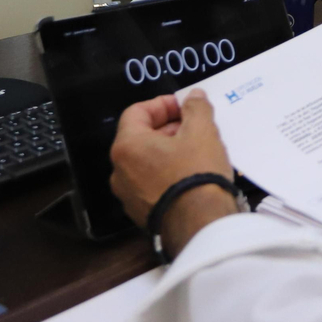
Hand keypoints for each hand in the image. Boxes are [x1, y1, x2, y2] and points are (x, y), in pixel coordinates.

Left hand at [109, 90, 238, 253]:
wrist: (199, 224)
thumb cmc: (196, 172)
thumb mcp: (202, 132)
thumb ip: (196, 108)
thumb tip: (192, 96)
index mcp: (126, 146)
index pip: (136, 112)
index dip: (162, 104)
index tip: (185, 106)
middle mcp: (119, 171)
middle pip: (140, 137)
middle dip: (168, 128)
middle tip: (194, 127)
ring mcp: (128, 196)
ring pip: (146, 162)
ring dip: (168, 151)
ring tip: (196, 151)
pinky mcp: (141, 214)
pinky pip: (151, 184)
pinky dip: (167, 174)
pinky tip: (191, 176)